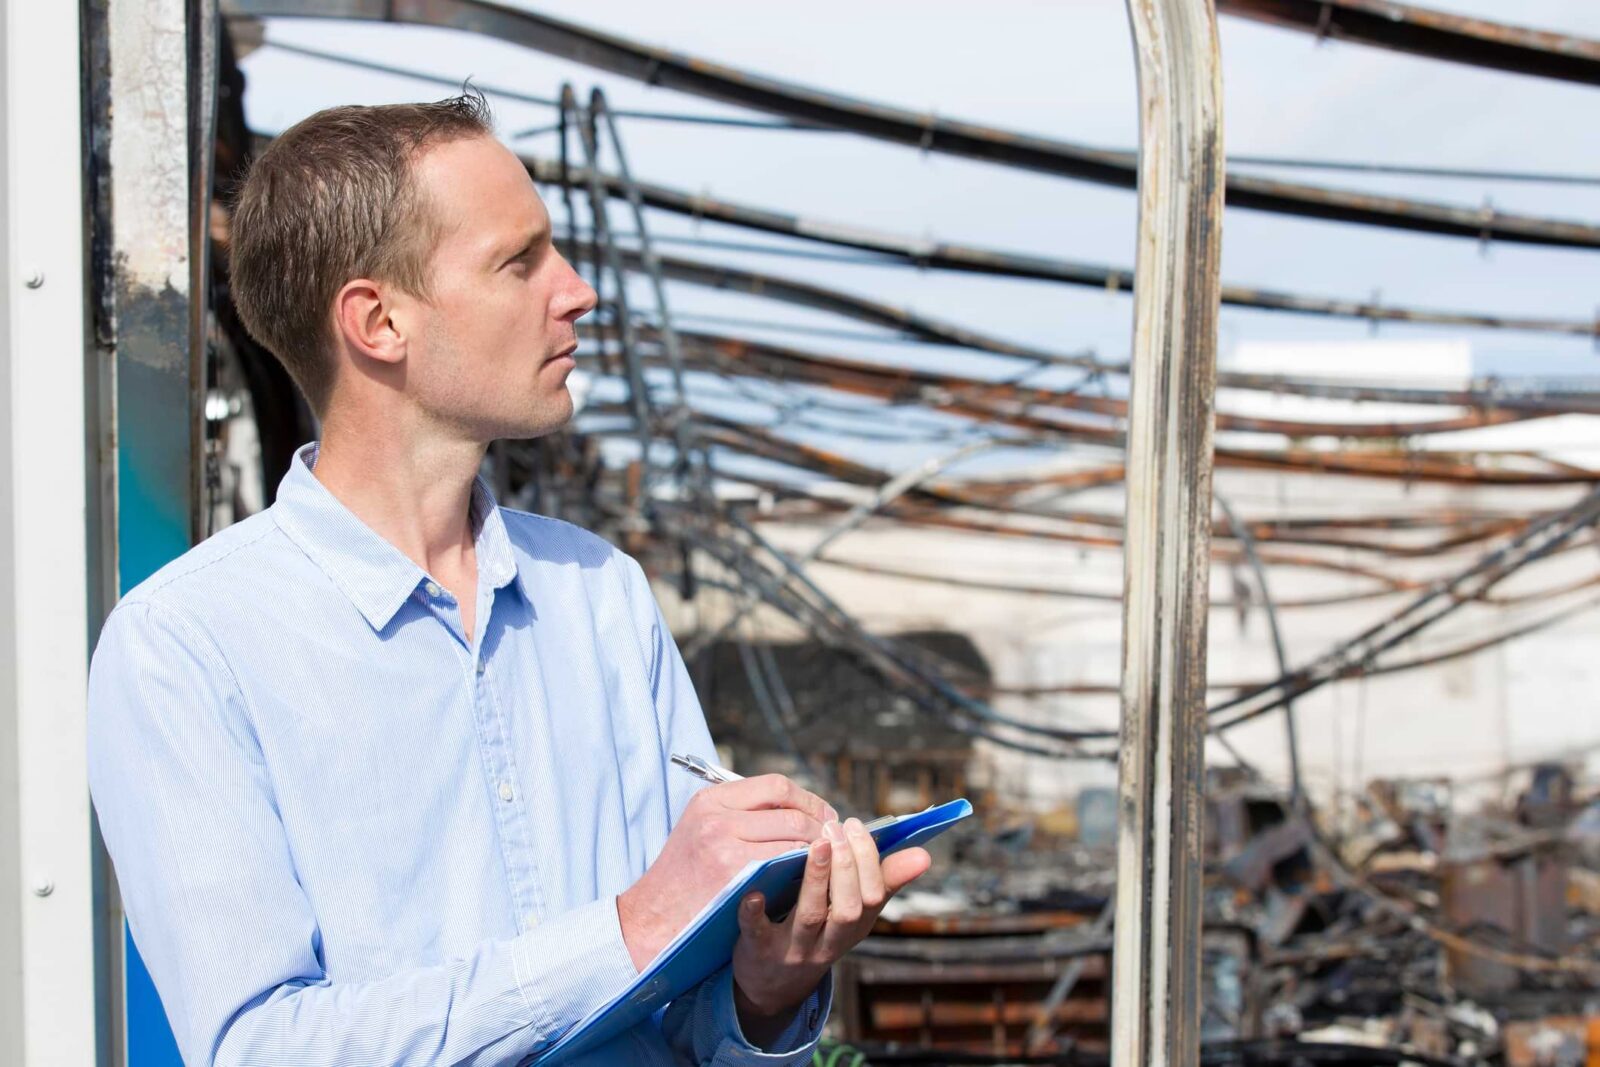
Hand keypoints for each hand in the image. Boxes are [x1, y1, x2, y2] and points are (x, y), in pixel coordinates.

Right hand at [618, 774, 836, 970]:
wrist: (653, 918)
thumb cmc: (684, 876)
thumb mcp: (701, 828)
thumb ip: (741, 814)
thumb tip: (797, 810)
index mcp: (711, 800)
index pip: (776, 785)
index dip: (807, 800)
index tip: (822, 815)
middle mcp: (718, 817)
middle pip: (791, 811)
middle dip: (820, 826)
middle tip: (832, 840)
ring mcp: (726, 847)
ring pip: (794, 837)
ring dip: (816, 849)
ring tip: (822, 859)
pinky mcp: (736, 877)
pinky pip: (786, 865)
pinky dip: (803, 869)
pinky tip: (808, 878)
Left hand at [730, 818, 930, 1040]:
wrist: (772, 985)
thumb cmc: (818, 934)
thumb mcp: (854, 914)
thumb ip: (884, 881)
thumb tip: (924, 854)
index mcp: (855, 926)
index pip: (874, 896)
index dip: (868, 860)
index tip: (856, 825)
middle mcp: (829, 941)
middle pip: (848, 909)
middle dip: (847, 867)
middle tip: (836, 828)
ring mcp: (795, 948)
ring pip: (812, 916)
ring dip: (817, 879)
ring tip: (817, 844)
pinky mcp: (760, 951)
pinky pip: (758, 934)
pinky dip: (756, 914)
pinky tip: (754, 893)